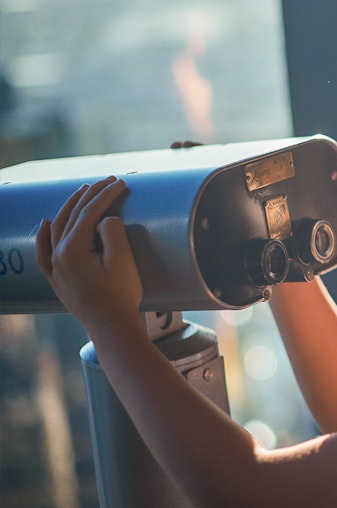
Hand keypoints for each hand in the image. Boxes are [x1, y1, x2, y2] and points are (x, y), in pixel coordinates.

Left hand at [36, 176, 143, 340]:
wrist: (111, 326)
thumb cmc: (120, 294)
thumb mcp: (122, 260)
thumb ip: (112, 232)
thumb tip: (104, 219)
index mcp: (73, 249)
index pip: (89, 212)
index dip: (106, 195)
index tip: (120, 183)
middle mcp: (58, 255)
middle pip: (71, 216)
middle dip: (90, 195)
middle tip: (107, 182)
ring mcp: (54, 267)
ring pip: (56, 228)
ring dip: (70, 208)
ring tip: (82, 192)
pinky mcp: (57, 278)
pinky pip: (43, 251)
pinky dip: (43, 234)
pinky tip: (44, 223)